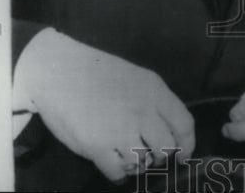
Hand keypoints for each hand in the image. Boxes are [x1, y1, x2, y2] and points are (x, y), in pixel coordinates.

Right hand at [16, 30, 194, 181]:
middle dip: (160, 157)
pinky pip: (118, 173)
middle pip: (166, 148)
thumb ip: (153, 102)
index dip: (186, 145)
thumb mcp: (135, 79)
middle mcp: (142, 110)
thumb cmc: (97, 74)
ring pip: (143, 162)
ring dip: (137, 164)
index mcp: (154, 90)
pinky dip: (119, 173)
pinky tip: (113, 163)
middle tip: (149, 155)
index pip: (184, 124)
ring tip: (126, 155)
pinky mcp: (97, 146)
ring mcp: (120, 129)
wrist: (58, 70)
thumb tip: (169, 132)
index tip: (182, 155)